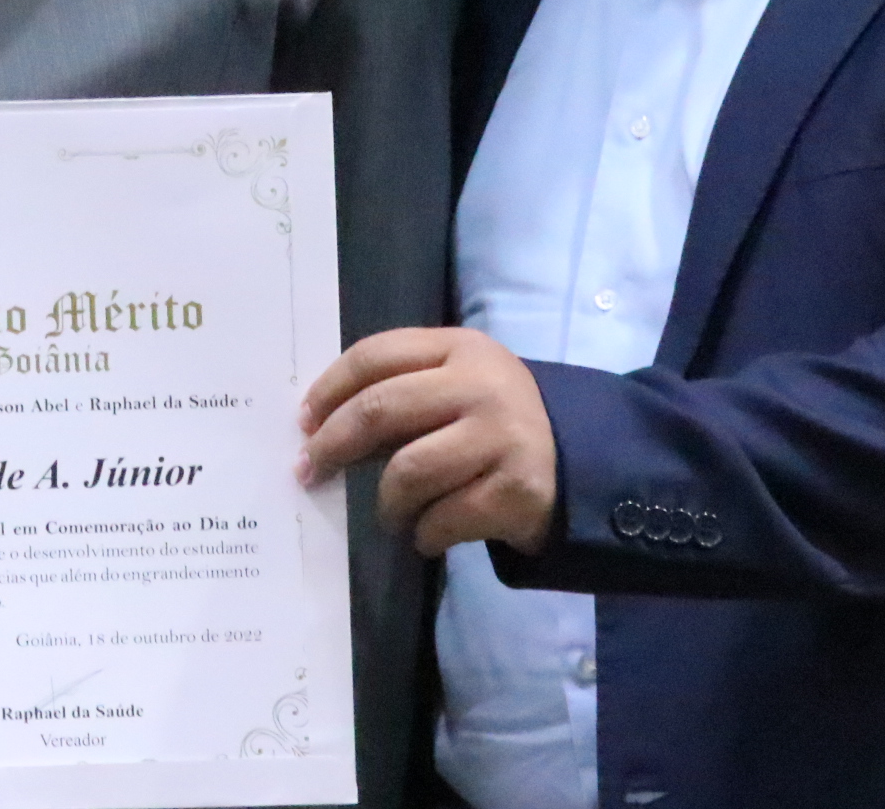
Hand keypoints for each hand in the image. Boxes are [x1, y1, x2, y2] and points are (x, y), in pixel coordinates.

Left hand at [296, 327, 556, 556]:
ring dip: (386, 502)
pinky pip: (444, 518)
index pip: (376, 356)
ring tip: (391, 514)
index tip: (303, 421)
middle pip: (381, 409)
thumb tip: (320, 429)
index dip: (329, 389)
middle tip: (312, 470)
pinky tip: (427, 534)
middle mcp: (482, 386)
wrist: (581, 464)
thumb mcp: (456, 387)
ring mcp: (503, 437)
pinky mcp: (517, 491)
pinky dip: (424, 533)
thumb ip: (400, 391)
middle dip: (334, 443)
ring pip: (408, 471)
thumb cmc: (495, 423)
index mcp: (460, 349)